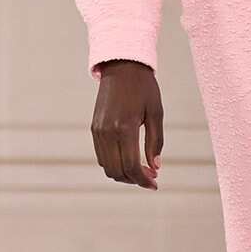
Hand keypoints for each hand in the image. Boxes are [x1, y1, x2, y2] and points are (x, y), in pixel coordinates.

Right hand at [91, 60, 163, 189]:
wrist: (121, 67)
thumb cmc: (144, 88)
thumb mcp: (156, 113)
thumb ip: (155, 142)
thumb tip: (155, 167)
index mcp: (125, 128)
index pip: (131, 167)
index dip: (143, 180)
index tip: (155, 184)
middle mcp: (107, 132)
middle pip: (117, 171)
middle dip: (134, 180)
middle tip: (151, 177)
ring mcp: (98, 131)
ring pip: (107, 167)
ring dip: (124, 174)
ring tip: (141, 170)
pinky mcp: (94, 129)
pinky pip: (101, 156)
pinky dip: (114, 164)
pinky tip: (129, 159)